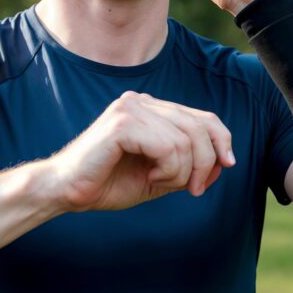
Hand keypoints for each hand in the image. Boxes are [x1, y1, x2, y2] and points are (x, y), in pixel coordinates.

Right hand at [51, 91, 236, 212]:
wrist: (66, 191)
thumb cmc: (108, 183)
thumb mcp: (160, 175)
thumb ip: (188, 166)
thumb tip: (223, 163)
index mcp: (151, 109)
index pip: (203, 117)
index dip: (221, 141)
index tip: (225, 167)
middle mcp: (143, 101)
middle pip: (200, 126)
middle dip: (205, 162)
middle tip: (193, 189)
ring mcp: (131, 108)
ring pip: (186, 140)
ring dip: (181, 171)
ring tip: (159, 181)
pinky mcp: (123, 122)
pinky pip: (168, 146)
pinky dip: (167, 169)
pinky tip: (149, 175)